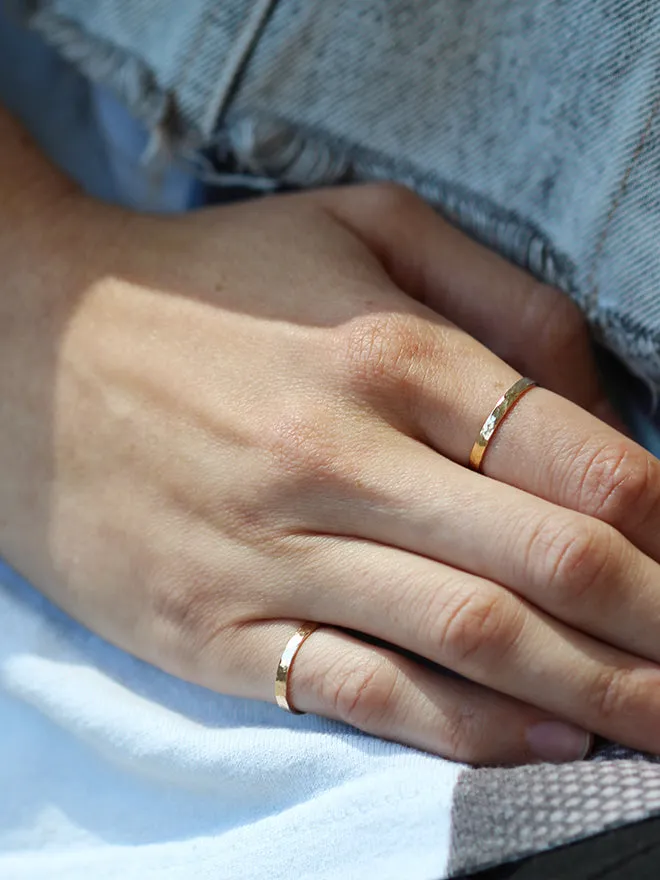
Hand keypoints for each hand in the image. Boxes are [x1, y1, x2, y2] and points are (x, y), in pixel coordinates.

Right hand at [3, 183, 659, 764]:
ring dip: (596, 693)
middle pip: (554, 562)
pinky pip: (365, 692)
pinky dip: (468, 730)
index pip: (585, 460)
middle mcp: (340, 459)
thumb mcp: (359, 228)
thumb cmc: (206, 286)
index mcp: (389, 353)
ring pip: (474, 639)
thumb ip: (501, 300)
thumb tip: (604, 409)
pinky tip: (544, 741)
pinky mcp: (216, 629)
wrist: (29, 348)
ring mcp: (273, 555)